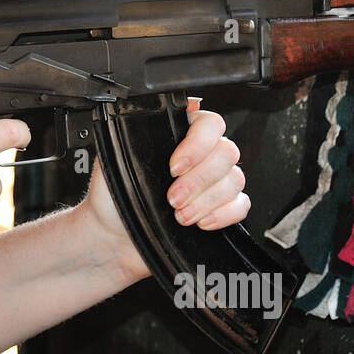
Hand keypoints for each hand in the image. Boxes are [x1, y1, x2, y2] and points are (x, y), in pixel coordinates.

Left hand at [79, 98, 249, 281]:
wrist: (114, 235)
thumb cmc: (112, 196)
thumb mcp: (115, 159)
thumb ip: (136, 136)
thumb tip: (153, 119)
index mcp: (177, 134)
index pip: (208, 124)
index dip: (197, 145)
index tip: (174, 167)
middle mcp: (200, 154)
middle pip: (226, 152)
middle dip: (198, 180)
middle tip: (173, 198)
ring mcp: (213, 180)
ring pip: (234, 179)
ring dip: (206, 200)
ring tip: (180, 215)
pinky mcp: (221, 207)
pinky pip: (241, 204)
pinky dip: (223, 215)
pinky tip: (200, 221)